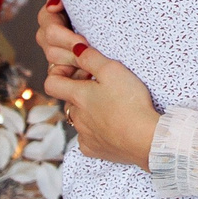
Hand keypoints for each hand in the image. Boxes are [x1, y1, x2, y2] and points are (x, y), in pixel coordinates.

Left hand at [38, 0, 158, 168]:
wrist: (146, 140)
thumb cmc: (131, 103)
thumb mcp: (112, 70)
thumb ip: (90, 57)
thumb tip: (75, 48)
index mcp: (78, 96)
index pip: (51, 83)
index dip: (59, 73)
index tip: (78, 70)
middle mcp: (76, 117)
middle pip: (69, 100)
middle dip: (81, 91)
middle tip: (103, 86)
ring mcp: (84, 135)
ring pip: (80, 119)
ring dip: (89, 111)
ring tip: (112, 106)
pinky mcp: (94, 150)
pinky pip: (88, 138)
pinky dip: (97, 131)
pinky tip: (113, 126)